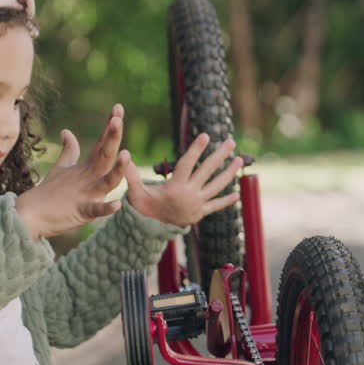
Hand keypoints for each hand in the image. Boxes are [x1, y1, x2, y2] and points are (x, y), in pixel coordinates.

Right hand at [16, 104, 128, 239]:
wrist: (28, 216)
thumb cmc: (47, 193)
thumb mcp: (61, 169)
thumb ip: (69, 151)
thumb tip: (67, 131)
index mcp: (86, 167)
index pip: (101, 144)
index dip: (109, 127)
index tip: (118, 108)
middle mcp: (88, 178)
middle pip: (104, 156)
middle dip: (112, 137)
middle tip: (117, 119)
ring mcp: (86, 194)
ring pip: (106, 182)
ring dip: (117, 169)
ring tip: (127, 155)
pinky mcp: (82, 212)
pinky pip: (96, 210)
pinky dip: (106, 208)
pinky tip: (117, 203)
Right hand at [122, 133, 243, 226]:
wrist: (150, 229)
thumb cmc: (143, 205)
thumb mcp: (136, 192)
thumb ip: (131, 175)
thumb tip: (124, 156)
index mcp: (175, 187)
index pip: (188, 164)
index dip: (196, 149)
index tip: (206, 135)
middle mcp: (189, 194)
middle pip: (207, 171)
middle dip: (220, 155)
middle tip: (231, 141)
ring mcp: (197, 204)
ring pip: (217, 186)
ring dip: (229, 173)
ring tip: (239, 159)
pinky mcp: (201, 213)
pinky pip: (216, 206)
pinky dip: (227, 200)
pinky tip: (237, 193)